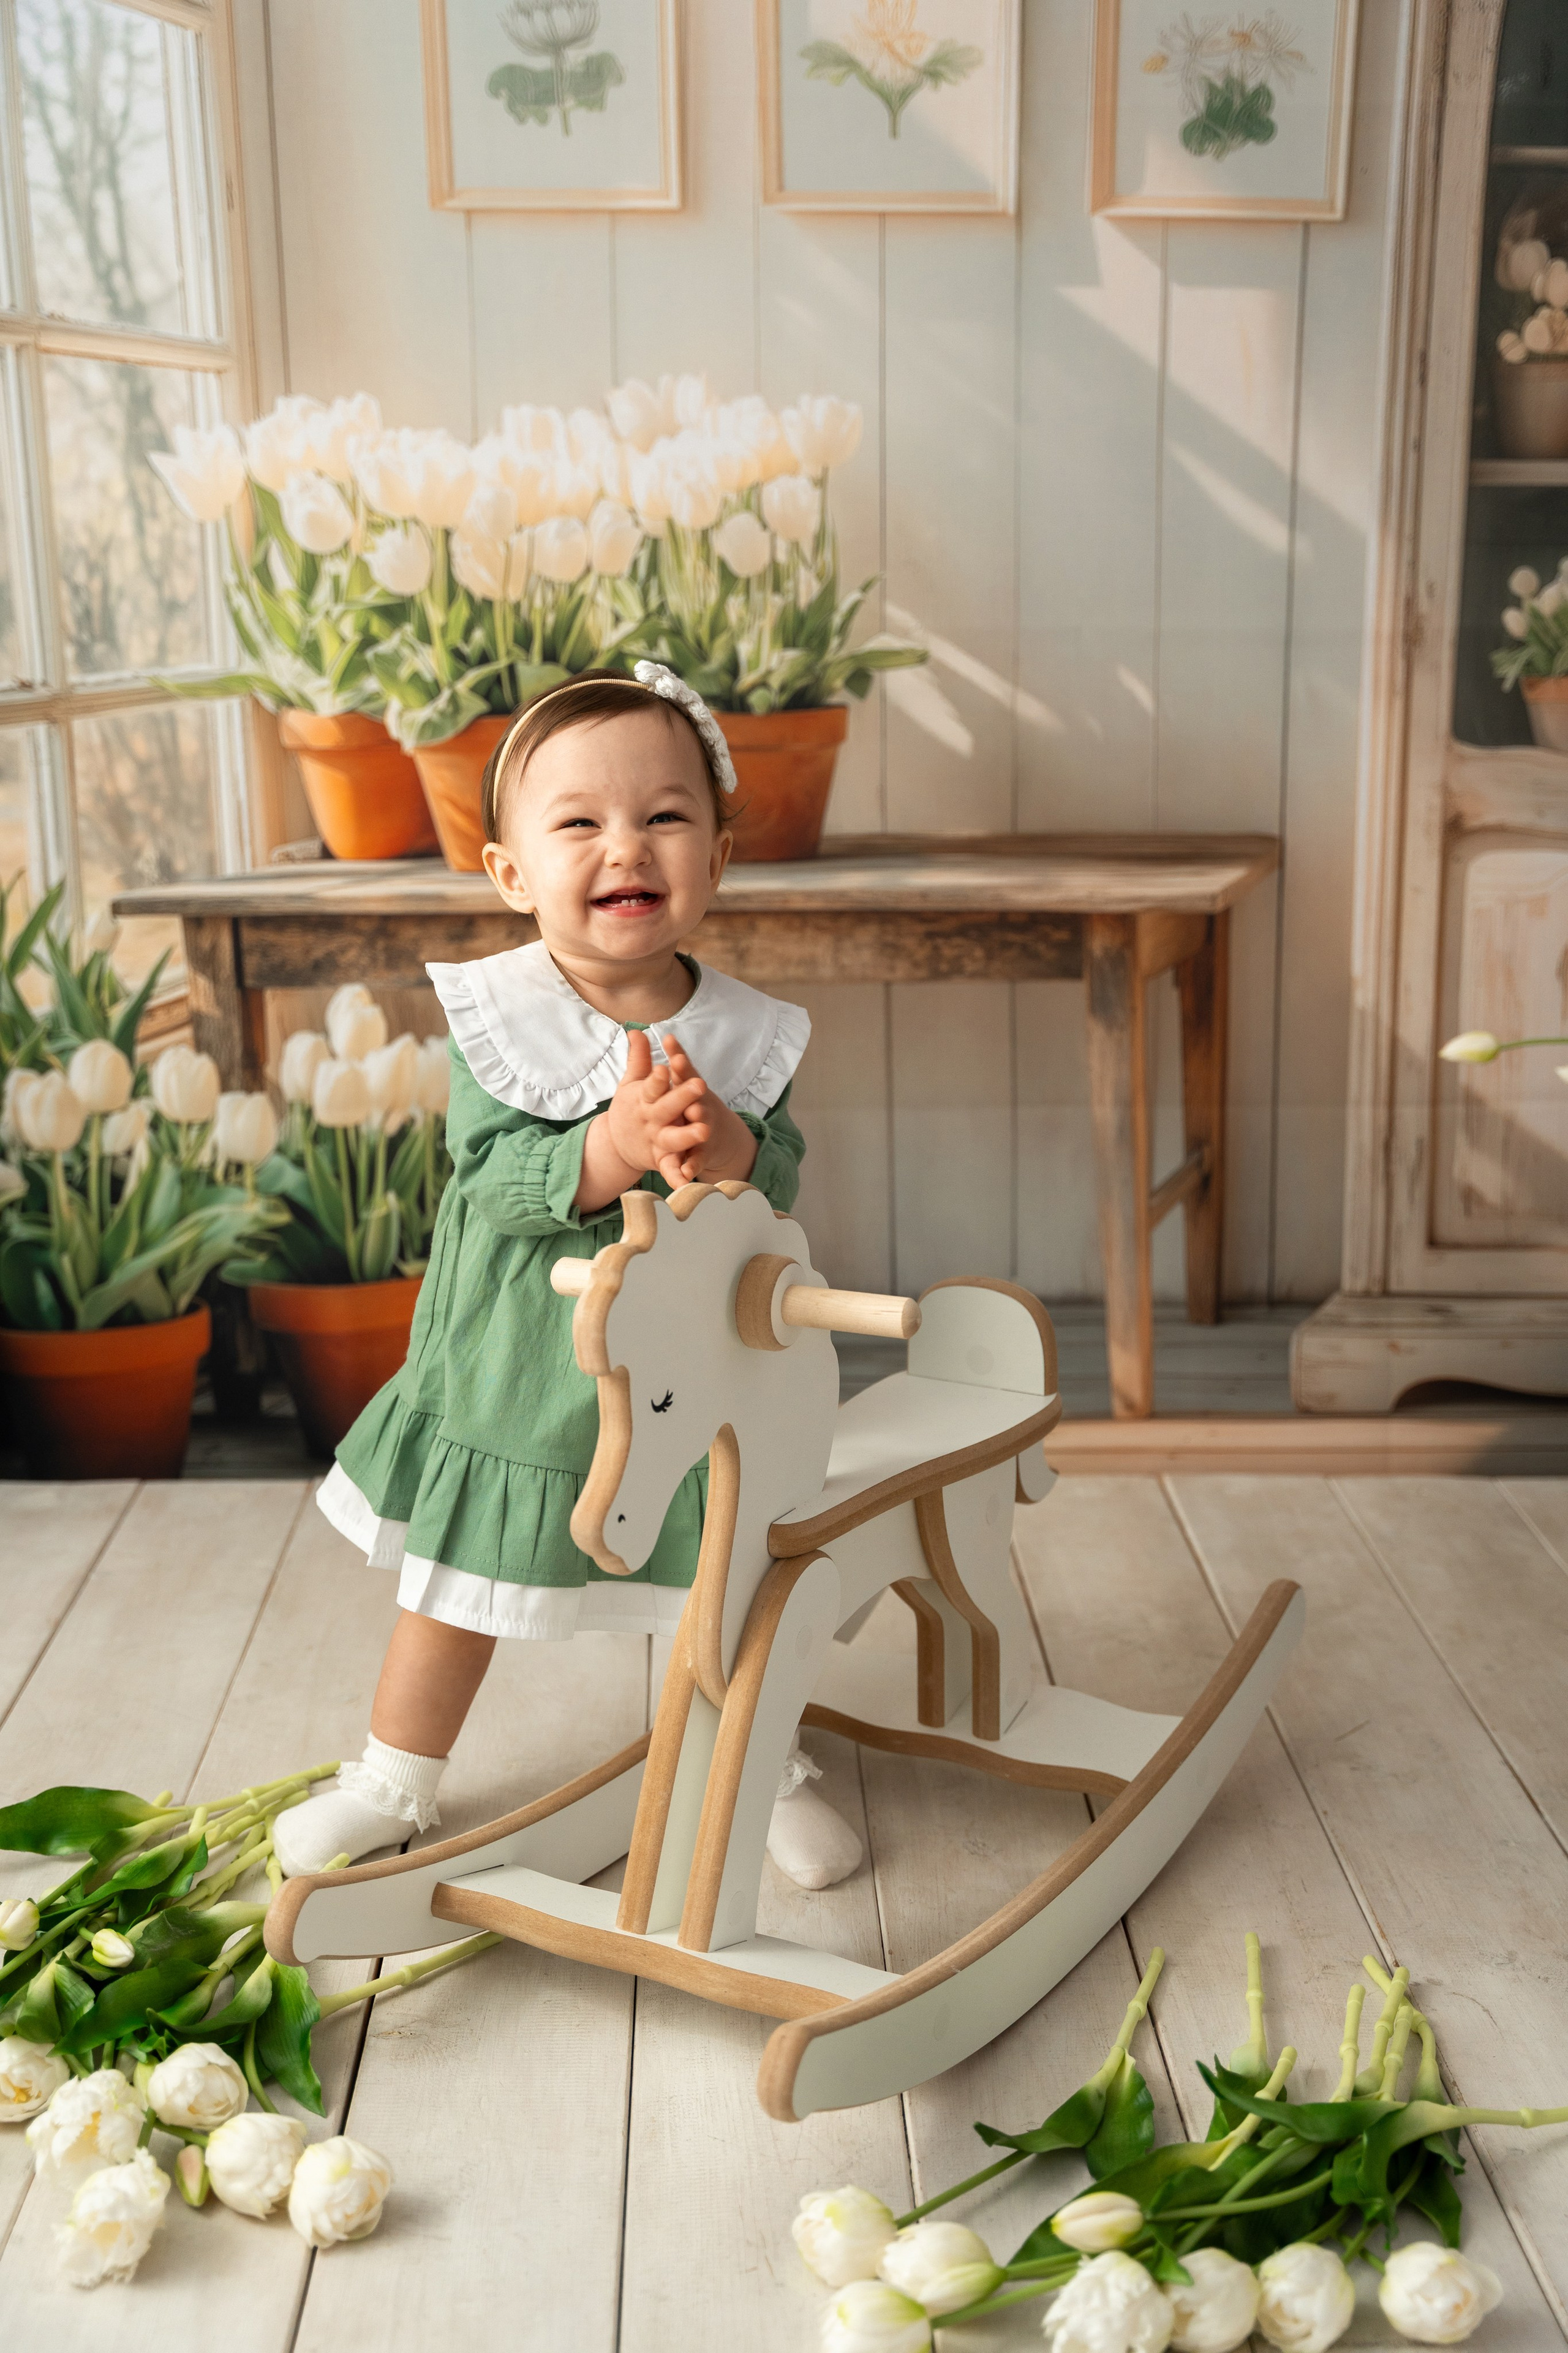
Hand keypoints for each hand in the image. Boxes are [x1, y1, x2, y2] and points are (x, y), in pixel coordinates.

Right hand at [574, 1029, 710, 1210]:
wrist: (617, 1144)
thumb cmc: (631, 1107)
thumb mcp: (632, 1083)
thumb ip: (638, 1059)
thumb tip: (635, 1030)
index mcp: (644, 1098)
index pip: (651, 1085)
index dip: (658, 1077)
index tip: (665, 1068)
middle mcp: (650, 1119)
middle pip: (666, 1108)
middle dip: (682, 1097)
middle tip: (700, 1085)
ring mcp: (656, 1141)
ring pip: (673, 1139)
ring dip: (687, 1136)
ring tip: (704, 1130)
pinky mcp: (662, 1161)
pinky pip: (671, 1169)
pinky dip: (678, 1176)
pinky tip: (689, 1180)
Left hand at [651, 1035, 758, 1187]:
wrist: (716, 1134)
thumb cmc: (693, 1102)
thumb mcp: (680, 1082)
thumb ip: (664, 1060)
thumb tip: (637, 1031)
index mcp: (691, 1090)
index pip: (684, 1072)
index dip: (678, 1060)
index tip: (670, 1043)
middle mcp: (700, 1108)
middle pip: (696, 1100)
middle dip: (692, 1094)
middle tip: (692, 1086)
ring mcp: (703, 1130)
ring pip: (699, 1129)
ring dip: (697, 1129)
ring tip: (698, 1129)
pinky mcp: (701, 1153)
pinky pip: (695, 1160)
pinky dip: (691, 1166)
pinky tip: (685, 1173)